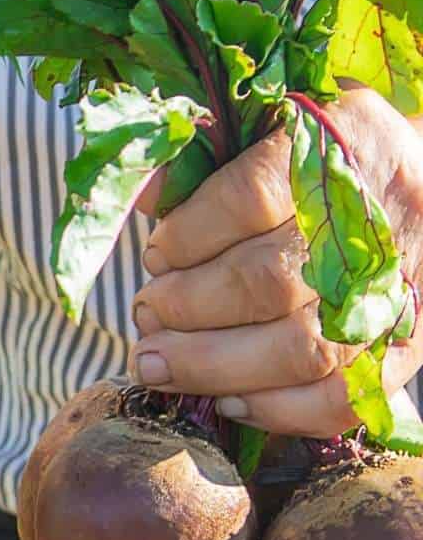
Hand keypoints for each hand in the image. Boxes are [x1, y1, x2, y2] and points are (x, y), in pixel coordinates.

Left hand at [129, 89, 422, 435]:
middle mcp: (382, 216)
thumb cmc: (327, 159)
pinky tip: (227, 400)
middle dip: (189, 308)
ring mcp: (400, 289)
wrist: (418, 186)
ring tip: (160, 361)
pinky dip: (277, 410)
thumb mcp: (277, 129)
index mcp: (349, 140)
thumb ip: (211, 161)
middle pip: (271, 282)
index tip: (157, 255)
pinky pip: (344, 398)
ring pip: (302, 349)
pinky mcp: (410, 345)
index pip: (254, 195)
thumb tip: (144, 195)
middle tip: (147, 315)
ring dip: (213, 364)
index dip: (190, 234)